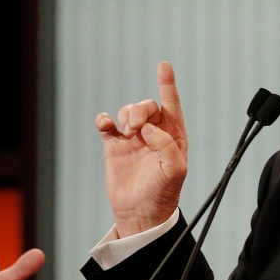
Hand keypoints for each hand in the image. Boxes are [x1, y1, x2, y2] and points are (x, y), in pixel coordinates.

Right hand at [96, 61, 187, 236]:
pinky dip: (105, 120)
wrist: (139, 213)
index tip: (164, 66)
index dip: (167, 84)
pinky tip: (105, 124)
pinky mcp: (114, 147)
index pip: (171, 105)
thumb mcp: (174, 170)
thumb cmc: (162, 193)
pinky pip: (107, 125)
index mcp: (173, 136)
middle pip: (146, 106)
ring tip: (127, 132)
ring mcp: (133, 139)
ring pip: (128, 112)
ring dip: (126, 115)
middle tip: (135, 128)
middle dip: (140, 110)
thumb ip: (166, 145)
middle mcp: (154, 134)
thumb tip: (148, 128)